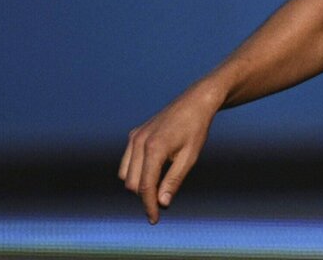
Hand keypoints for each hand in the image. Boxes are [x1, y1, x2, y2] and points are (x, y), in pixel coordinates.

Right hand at [118, 89, 217, 223]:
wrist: (195, 102)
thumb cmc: (196, 129)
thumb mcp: (189, 157)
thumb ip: (174, 180)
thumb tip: (162, 204)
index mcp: (153, 149)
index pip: (145, 186)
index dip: (149, 205)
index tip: (154, 219)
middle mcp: (138, 142)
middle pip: (133, 183)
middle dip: (145, 196)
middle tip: (163, 202)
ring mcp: (134, 138)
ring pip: (126, 174)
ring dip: (138, 184)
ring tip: (159, 186)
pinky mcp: (134, 135)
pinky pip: (127, 162)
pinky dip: (135, 172)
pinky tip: (152, 172)